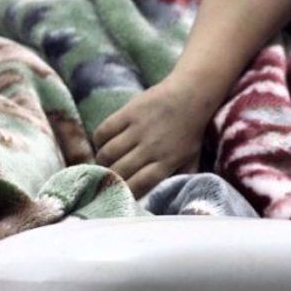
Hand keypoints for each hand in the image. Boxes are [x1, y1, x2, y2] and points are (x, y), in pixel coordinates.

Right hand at [93, 76, 213, 197]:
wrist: (192, 94)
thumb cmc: (192, 130)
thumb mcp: (193, 157)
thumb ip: (182, 176)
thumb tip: (172, 196)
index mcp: (168, 161)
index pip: (140, 184)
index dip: (126, 193)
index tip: (119, 196)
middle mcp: (152, 147)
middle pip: (120, 171)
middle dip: (110, 180)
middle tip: (106, 181)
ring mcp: (138, 129)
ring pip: (108, 153)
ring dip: (102, 161)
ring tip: (103, 164)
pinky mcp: (128, 112)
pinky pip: (103, 131)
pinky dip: (98, 141)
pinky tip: (102, 144)